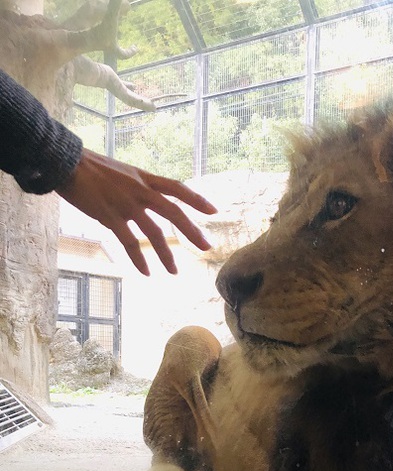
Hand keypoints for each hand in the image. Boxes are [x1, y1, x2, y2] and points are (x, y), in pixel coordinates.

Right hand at [57, 148, 216, 275]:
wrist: (66, 163)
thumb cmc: (91, 168)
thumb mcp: (122, 172)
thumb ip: (137, 186)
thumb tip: (147, 198)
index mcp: (144, 178)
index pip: (177, 187)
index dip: (197, 199)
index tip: (214, 210)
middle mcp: (140, 191)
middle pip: (174, 212)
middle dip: (192, 231)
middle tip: (207, 247)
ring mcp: (126, 204)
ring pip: (154, 233)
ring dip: (166, 255)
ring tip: (175, 271)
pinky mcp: (110, 217)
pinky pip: (130, 243)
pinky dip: (139, 260)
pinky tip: (146, 272)